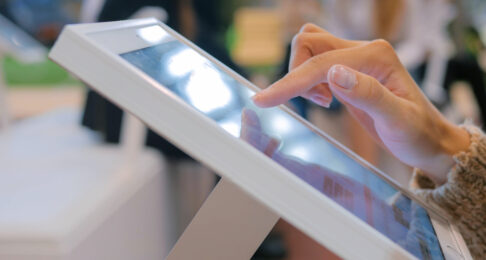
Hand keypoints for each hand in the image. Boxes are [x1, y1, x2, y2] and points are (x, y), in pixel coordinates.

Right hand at [252, 24, 469, 184]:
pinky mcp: (349, 70)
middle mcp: (365, 50)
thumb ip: (367, 93)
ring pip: (310, 47)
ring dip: (301, 73)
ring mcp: (356, 58)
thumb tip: (334, 73)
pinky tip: (326, 98)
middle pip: (309, 42)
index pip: (320, 63)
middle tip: (316, 103)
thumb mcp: (398, 119)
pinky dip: (309, 79)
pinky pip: (316, 62)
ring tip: (323, 101)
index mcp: (376, 56)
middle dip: (296, 72)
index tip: (263, 100)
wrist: (428, 140)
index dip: (290, 81)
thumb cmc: (418, 133)